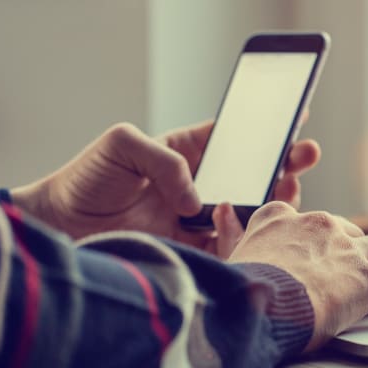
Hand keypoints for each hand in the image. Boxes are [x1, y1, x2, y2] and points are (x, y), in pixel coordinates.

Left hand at [10, 121, 320, 256]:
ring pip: (251, 211)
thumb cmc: (87, 179)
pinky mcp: (193, 251)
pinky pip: (229, 246)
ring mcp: (198, 219)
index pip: (235, 138)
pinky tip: (249, 223)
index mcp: (187, 153)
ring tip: (289, 187)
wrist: (61, 229)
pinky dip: (243, 238)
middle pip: (254, 174)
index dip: (265, 128)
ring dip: (275, 200)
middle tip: (306, 154)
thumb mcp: (122, 145)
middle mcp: (199, 185)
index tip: (296, 116)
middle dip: (285, 162)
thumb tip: (196, 200)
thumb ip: (165, 160)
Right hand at [226, 202, 367, 351]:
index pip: (302, 220)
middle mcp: (319, 226)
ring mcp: (348, 251)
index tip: (310, 255)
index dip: (310, 240)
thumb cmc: (234, 289)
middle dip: (347, 254)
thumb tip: (224, 210)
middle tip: (341, 279)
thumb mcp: (229, 256)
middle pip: (346, 233)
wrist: (253, 307)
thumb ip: (231, 234)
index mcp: (281, 218)